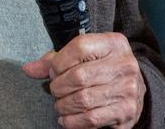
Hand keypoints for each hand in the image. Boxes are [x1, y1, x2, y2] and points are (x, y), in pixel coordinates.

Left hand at [23, 33, 145, 127]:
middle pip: (79, 76)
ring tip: (60, 105)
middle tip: (55, 90)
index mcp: (114, 43)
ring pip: (83, 100)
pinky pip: (91, 119)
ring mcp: (128, 89)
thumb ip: (56, 60)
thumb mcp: (85, 56)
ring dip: (63, 106)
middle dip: (59, 87)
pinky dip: (72, 121)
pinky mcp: (126, 111)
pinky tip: (67, 118)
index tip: (53, 72)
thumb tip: (28, 69)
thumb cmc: (103, 68)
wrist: (136, 88)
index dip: (59, 62)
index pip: (79, 47)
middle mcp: (124, 64)